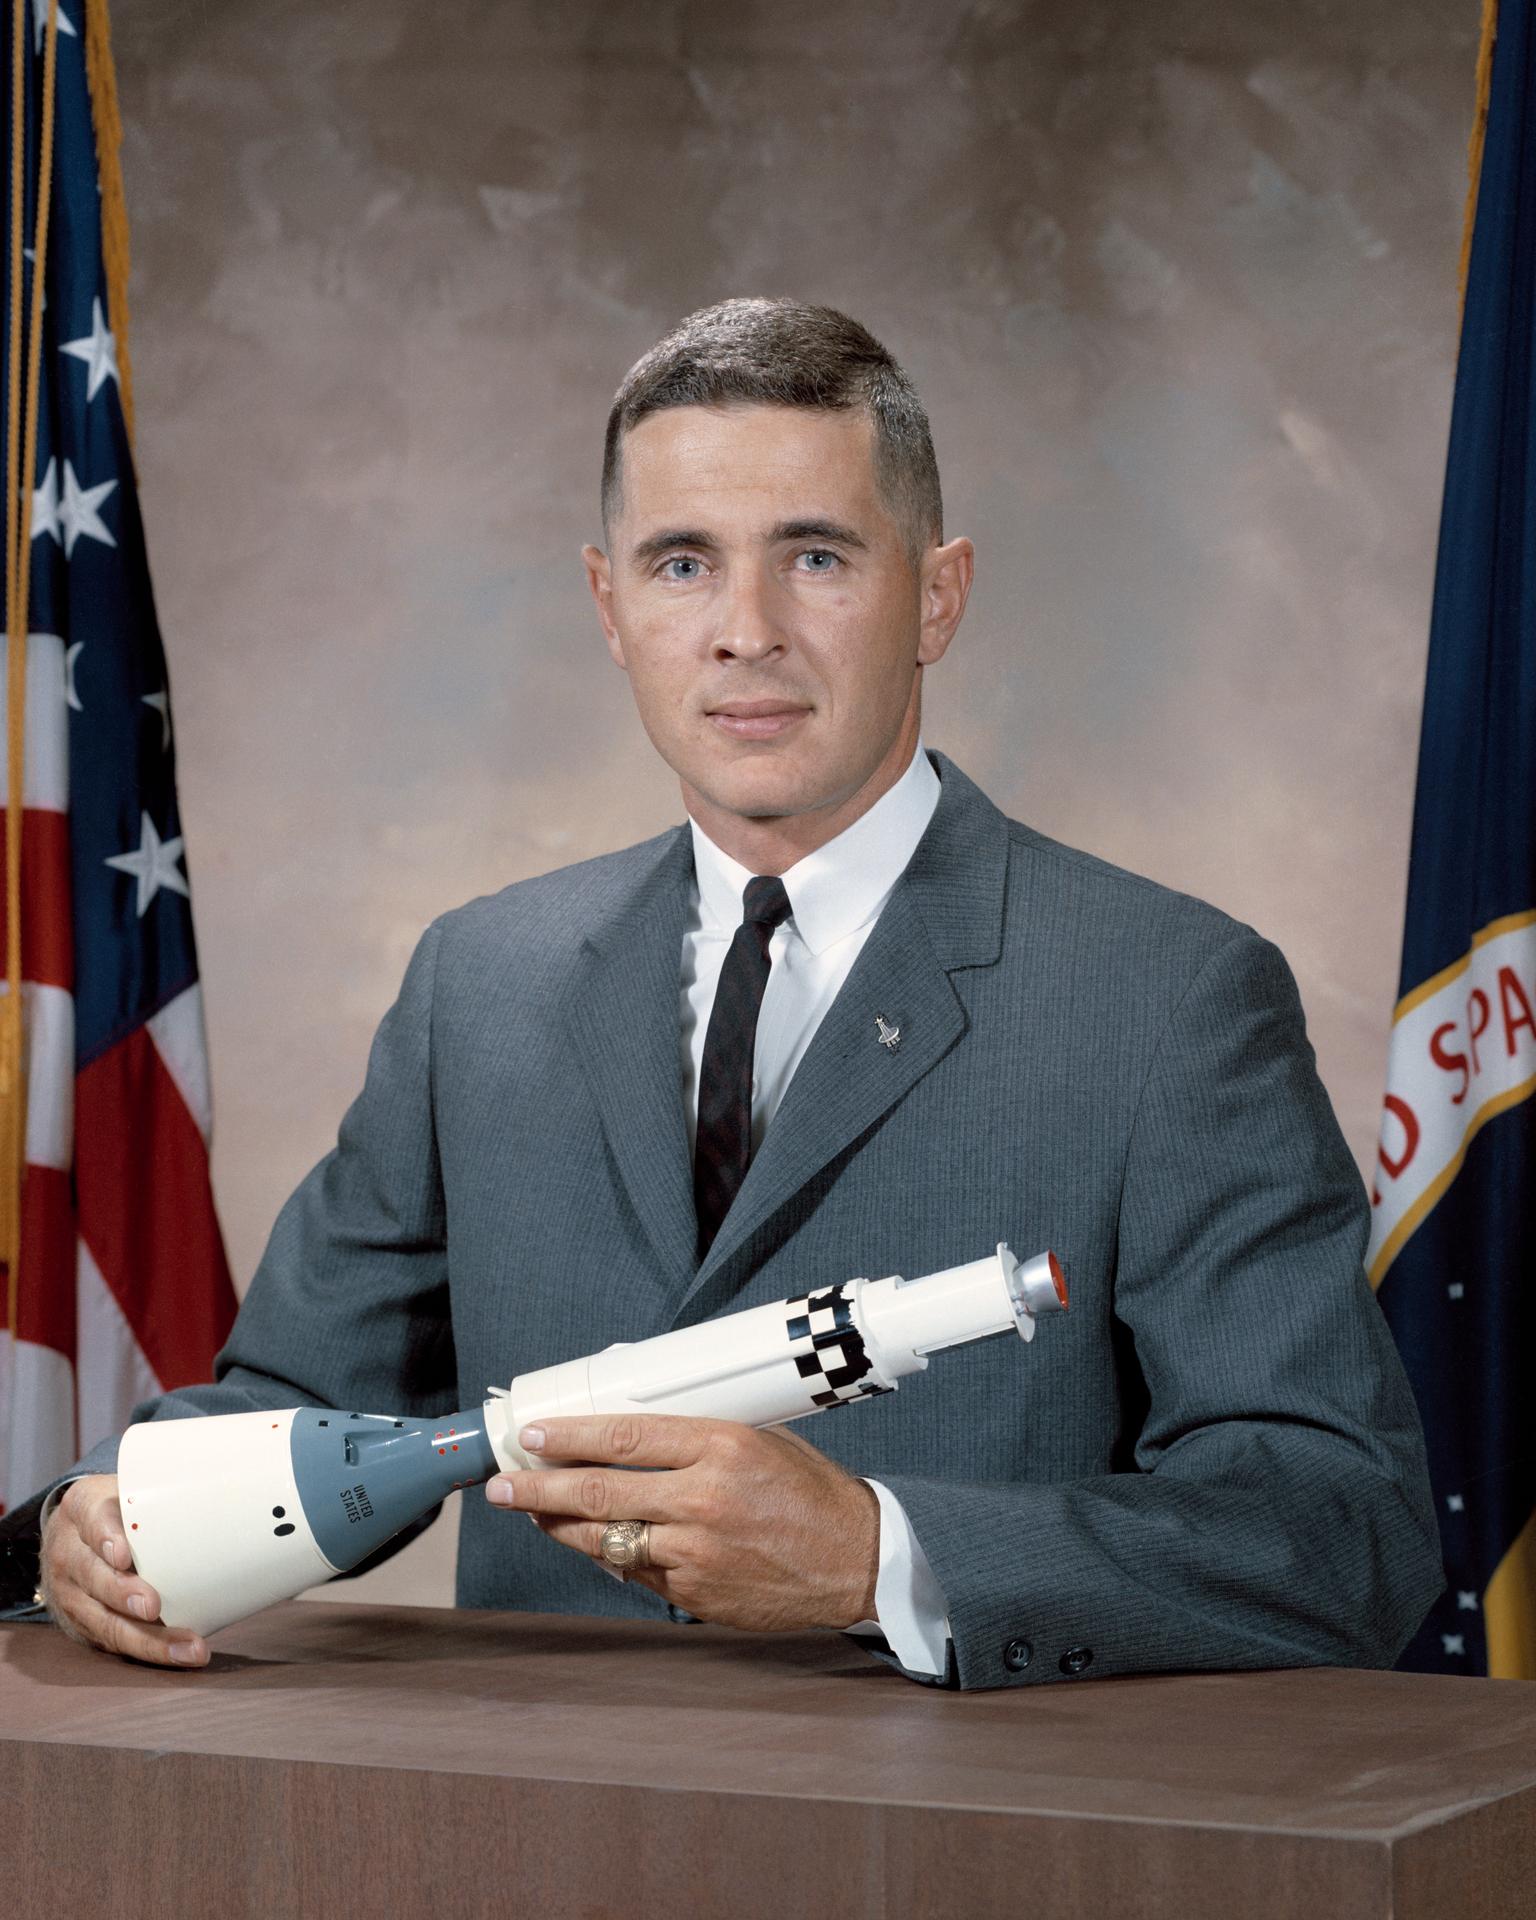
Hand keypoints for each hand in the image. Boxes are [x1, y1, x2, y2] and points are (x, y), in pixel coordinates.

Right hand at [38, 1474, 208, 1667]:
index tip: (124, 1555)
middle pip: (92, 1575)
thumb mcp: (130, 1488)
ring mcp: (70, 1592)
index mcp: (83, 1508)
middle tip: (153, 1607)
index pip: (91, 1518)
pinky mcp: (82, 1623)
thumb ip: (167, 1489)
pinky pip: (113, 1641)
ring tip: (187, 1648)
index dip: (105, 1537)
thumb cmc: (121, 1509)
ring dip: (146, 1639)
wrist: (74, 1535)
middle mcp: (69, 1551)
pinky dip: (147, 1651)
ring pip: (103, 1620)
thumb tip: (232, 1485)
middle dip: (122, 1594)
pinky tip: (178, 1656)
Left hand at [486, 1414, 880, 1633]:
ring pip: (606, 1537)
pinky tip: (592, 1542)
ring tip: (531, 1512)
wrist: (855, 1558)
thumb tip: (628, 1433)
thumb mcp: (759, 1439)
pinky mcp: (695, 1593)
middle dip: (539, 1487)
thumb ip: (695, 1440)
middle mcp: (704, 1498)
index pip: (625, 1436)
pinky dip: (611, 1555)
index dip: (570, 1436)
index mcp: (721, 1446)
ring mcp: (696, 1551)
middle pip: (599, 1490)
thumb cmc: (808, 1492)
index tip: (534, 1435)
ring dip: (560, 1525)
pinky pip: (636, 1571)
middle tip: (501, 1483)